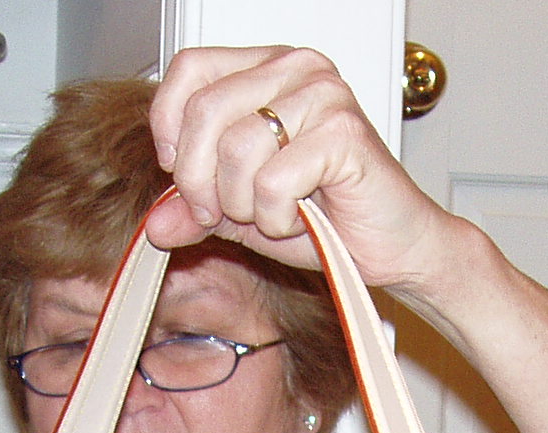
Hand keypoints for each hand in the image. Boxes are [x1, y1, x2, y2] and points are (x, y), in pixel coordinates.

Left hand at [146, 46, 453, 292]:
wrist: (392, 247)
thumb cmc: (327, 219)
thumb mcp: (242, 212)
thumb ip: (196, 208)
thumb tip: (155, 223)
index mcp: (268, 69)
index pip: (190, 69)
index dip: (170, 128)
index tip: (183, 174)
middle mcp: (296, 69)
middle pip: (204, 111)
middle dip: (200, 182)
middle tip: (222, 214)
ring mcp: (323, 95)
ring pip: (236, 148)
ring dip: (244, 203)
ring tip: (273, 214)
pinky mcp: (344, 133)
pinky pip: (274, 181)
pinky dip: (276, 217)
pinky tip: (300, 219)